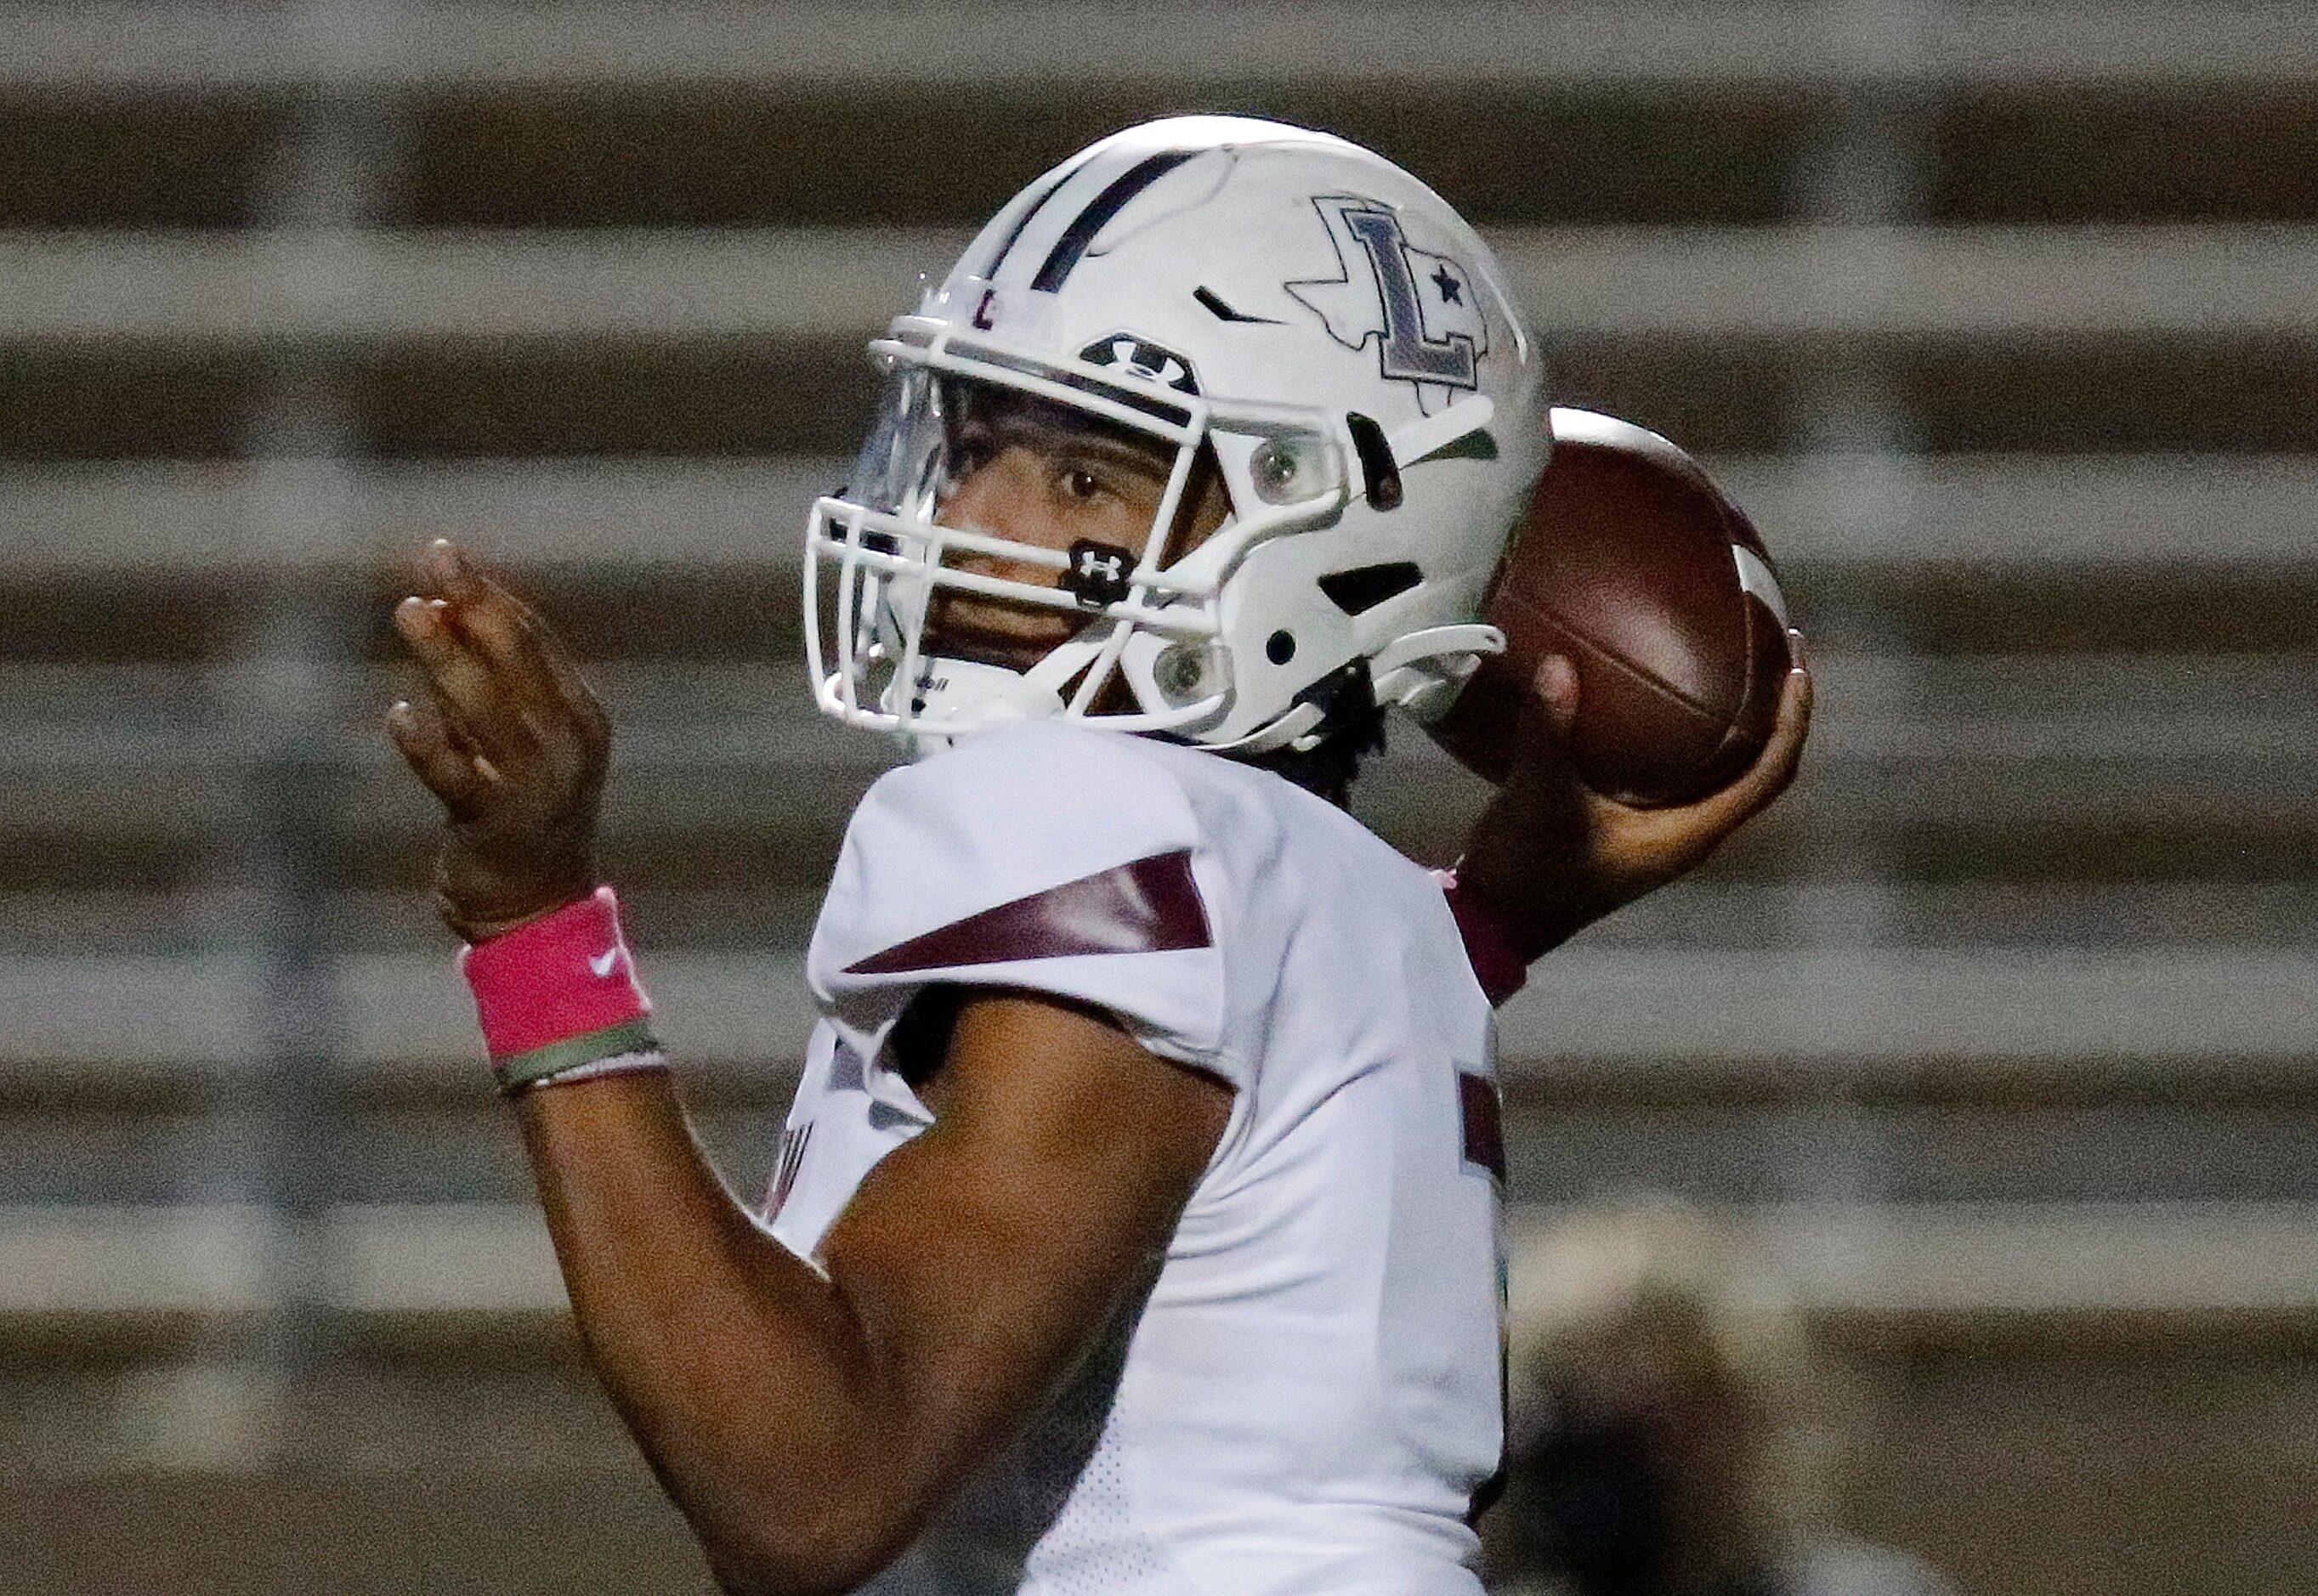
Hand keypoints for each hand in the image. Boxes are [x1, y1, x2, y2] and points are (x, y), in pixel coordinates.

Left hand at [387, 539, 610, 941]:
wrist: (535, 906)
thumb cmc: (518, 811)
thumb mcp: (517, 741)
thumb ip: (485, 686)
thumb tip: (433, 609)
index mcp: (580, 716)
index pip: (534, 642)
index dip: (489, 595)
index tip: (446, 556)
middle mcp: (567, 743)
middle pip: (516, 660)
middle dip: (474, 604)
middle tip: (435, 557)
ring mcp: (536, 783)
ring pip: (485, 706)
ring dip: (445, 656)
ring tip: (409, 612)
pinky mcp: (497, 823)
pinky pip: (456, 776)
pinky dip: (428, 745)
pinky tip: (399, 716)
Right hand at [1454, 638, 1811, 958]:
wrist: (1491, 918)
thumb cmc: (1528, 872)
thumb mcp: (1538, 800)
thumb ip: (1551, 734)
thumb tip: (1559, 664)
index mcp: (1690, 834)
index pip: (1769, 776)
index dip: (1793, 723)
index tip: (1798, 669)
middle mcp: (1689, 832)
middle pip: (1759, 769)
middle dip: (1775, 712)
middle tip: (1778, 651)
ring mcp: (1662, 830)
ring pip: (1723, 770)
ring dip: (1737, 721)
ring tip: (1733, 661)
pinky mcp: (1634, 823)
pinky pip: (1682, 769)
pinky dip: (1687, 731)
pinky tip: (1660, 695)